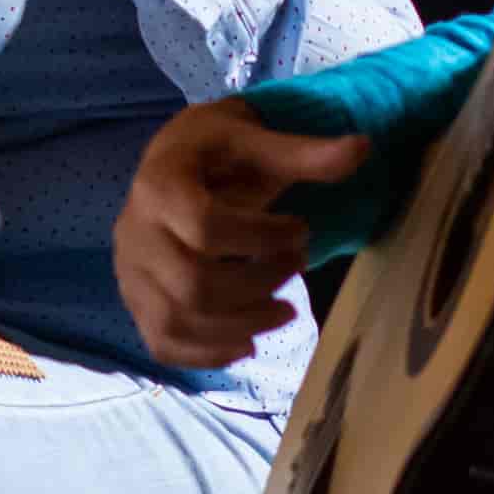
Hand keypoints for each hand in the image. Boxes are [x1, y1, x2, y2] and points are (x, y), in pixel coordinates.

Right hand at [114, 99, 369, 367]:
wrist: (171, 163)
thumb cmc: (216, 152)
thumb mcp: (255, 139)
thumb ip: (303, 153)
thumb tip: (363, 148)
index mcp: (158, 185)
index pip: (206, 228)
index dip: (263, 238)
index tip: (301, 229)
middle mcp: (132, 233)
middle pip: (194, 286)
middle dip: (259, 285)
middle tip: (298, 266)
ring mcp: (129, 273)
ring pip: (180, 322)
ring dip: (242, 326)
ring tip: (285, 310)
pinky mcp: (135, 301)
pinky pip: (164, 343)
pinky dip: (209, 354)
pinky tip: (248, 341)